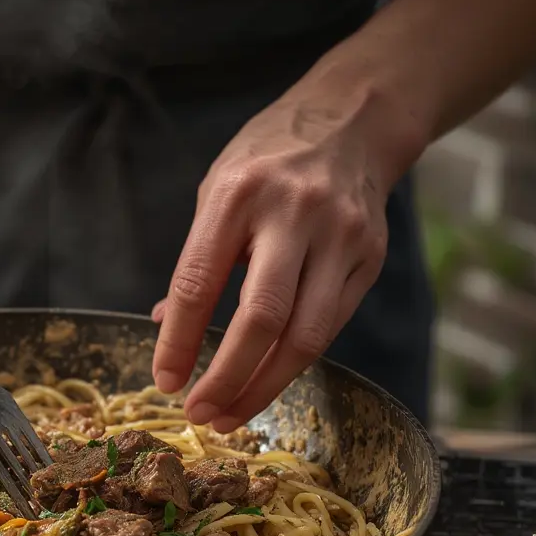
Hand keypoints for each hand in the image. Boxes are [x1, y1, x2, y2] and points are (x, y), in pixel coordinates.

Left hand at [151, 83, 397, 431]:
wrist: (353, 120)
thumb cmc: (267, 160)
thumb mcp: (214, 193)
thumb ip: (194, 261)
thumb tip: (167, 326)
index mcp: (238, 194)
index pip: (199, 283)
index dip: (180, 342)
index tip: (165, 382)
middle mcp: (294, 214)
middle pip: (261, 319)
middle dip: (227, 379)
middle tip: (200, 415)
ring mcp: (340, 237)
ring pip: (305, 336)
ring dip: (263, 388)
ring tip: (230, 415)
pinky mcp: (370, 259)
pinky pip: (330, 327)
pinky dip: (292, 363)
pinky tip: (266, 381)